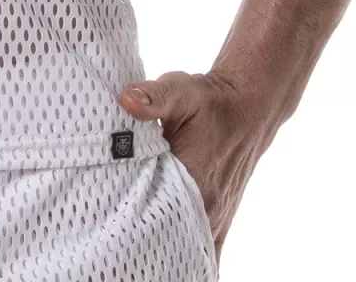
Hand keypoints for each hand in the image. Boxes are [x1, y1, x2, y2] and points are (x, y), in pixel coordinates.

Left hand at [118, 70, 280, 265]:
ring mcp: (216, 217)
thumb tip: (126, 99)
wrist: (247, 107)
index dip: (131, 226)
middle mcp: (207, 207)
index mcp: (194, 180)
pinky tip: (165, 264)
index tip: (108, 232)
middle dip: (144, 247)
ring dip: (164, 255)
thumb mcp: (180, 90)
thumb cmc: (209, 101)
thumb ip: (153, 97)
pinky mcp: (219, 218)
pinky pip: (204, 251)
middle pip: (171, 241)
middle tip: (112, 252)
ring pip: (188, 252)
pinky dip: (187, 259)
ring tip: (131, 260)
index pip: (158, 217)